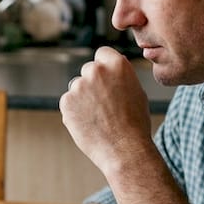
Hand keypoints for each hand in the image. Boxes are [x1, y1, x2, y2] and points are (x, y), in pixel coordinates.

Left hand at [60, 46, 155, 175]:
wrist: (124, 149)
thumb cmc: (135, 123)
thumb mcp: (137, 91)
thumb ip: (122, 75)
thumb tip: (116, 61)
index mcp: (117, 64)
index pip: (102, 53)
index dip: (104, 66)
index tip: (106, 78)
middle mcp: (96, 70)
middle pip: (88, 70)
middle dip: (92, 83)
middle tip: (104, 104)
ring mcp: (78, 85)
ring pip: (77, 87)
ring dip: (83, 98)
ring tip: (99, 117)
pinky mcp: (66, 101)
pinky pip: (68, 102)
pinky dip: (75, 111)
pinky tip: (89, 124)